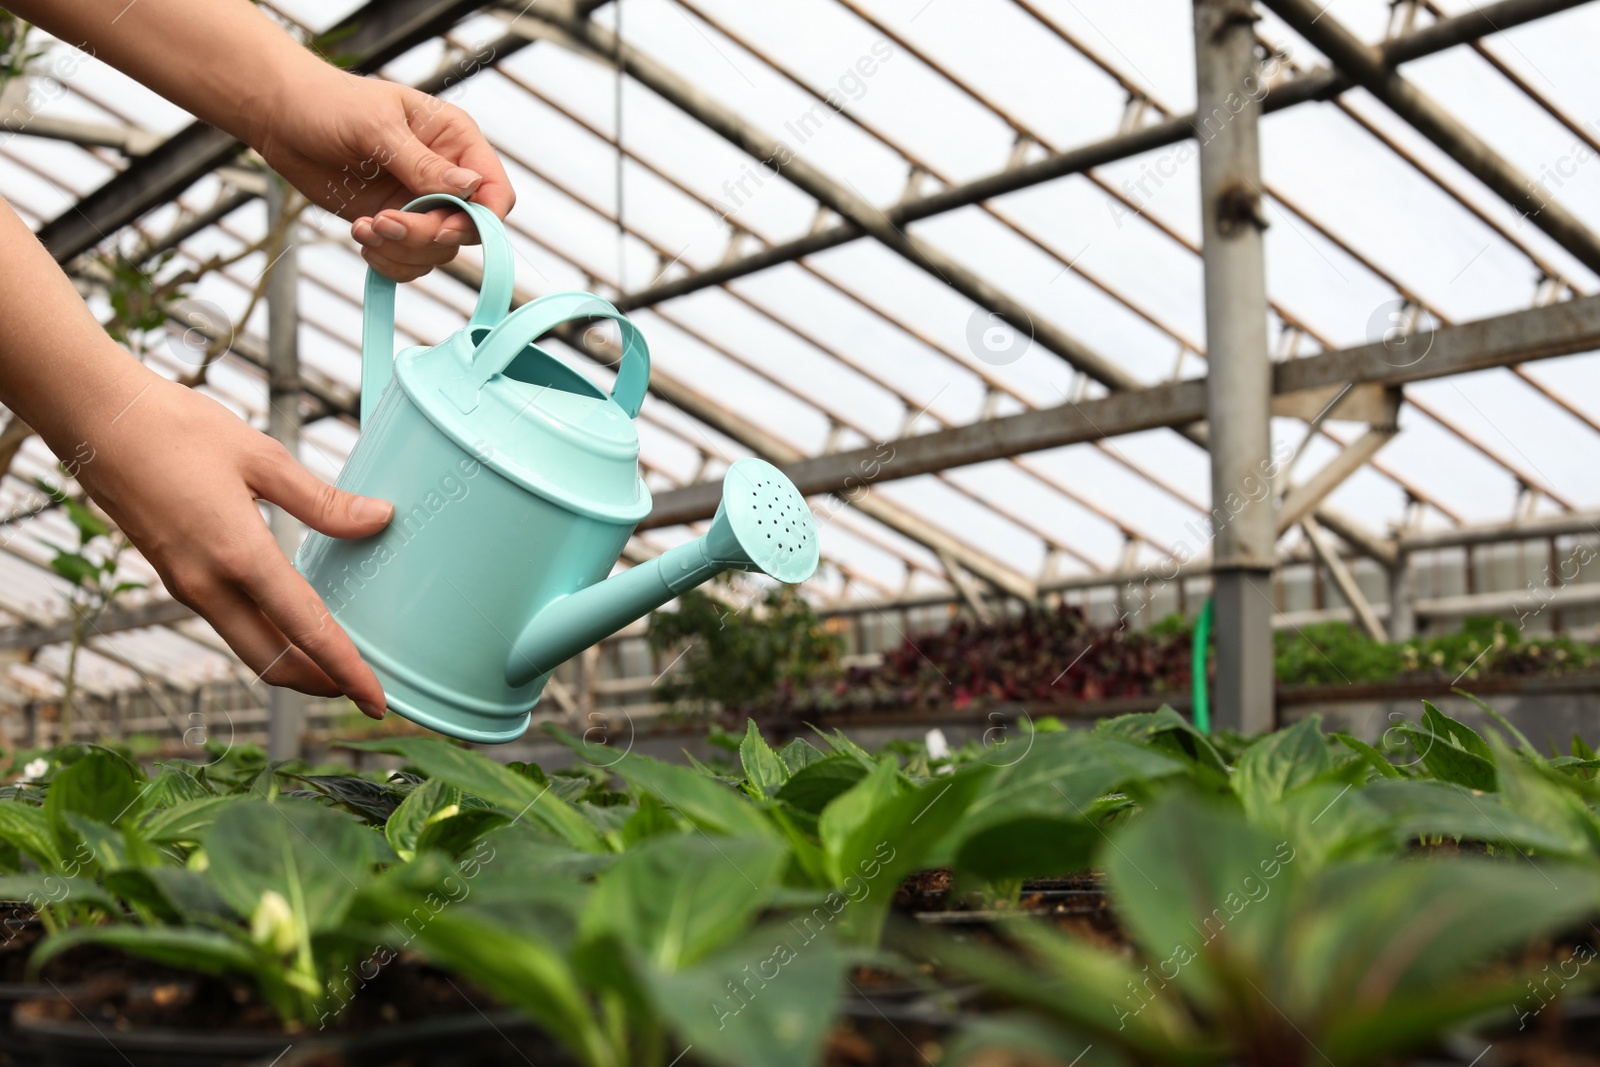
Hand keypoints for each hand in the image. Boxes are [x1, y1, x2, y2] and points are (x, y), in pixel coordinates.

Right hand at [68, 367, 393, 716]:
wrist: (92, 417)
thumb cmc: (176, 427)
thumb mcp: (261, 457)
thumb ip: (322, 501)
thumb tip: (379, 519)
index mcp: (238, 555)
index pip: (306, 631)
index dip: (348, 671)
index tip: (378, 701)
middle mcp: (207, 584)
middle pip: (272, 662)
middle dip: (320, 683)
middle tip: (362, 690)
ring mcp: (186, 584)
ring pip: (247, 647)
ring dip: (293, 663)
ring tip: (335, 662)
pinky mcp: (175, 575)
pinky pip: (228, 623)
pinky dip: (266, 636)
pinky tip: (290, 620)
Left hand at [251, 71, 514, 281]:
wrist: (282, 117)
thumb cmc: (328, 104)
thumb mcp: (376, 127)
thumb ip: (423, 163)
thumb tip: (470, 188)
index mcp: (456, 141)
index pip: (495, 193)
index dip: (480, 220)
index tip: (441, 228)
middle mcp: (446, 177)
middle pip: (465, 231)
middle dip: (424, 236)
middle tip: (382, 221)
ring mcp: (420, 204)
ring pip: (437, 252)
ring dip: (400, 250)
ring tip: (363, 226)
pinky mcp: (395, 225)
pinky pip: (409, 263)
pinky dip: (387, 261)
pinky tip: (361, 234)